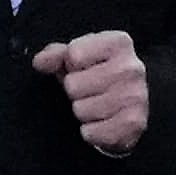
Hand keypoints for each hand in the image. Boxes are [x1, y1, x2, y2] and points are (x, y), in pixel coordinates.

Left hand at [33, 30, 147, 154]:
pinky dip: (90, 131)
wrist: (132, 103)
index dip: (70, 65)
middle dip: (75, 91)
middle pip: (73, 84)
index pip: (73, 54)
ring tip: (95, 104)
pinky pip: (91, 132)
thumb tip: (40, 62)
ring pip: (80, 110)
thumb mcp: (79, 56)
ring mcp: (135, 96)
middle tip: (88, 90)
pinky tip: (101, 122)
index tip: (83, 68)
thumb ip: (56, 54)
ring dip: (82, 111)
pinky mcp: (134, 124)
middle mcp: (131, 67)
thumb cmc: (100, 74)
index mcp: (119, 43)